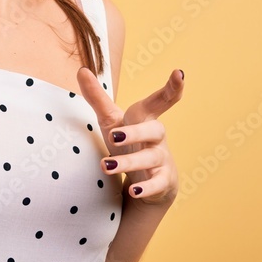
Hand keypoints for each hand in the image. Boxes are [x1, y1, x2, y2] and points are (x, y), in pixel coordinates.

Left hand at [78, 68, 183, 204]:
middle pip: (154, 130)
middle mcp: (157, 137)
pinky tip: (133, 191)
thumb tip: (82, 70)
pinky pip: (157, 184)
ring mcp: (161, 159)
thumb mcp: (111, 121)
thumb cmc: (129, 143)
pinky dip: (146, 187)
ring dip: (128, 162)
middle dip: (135, 133)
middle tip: (114, 136)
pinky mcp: (162, 181)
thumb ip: (97, 98)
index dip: (172, 88)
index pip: (160, 101)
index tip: (179, 73)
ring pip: (150, 158)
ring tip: (107, 167)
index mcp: (146, 118)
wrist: (148, 180)